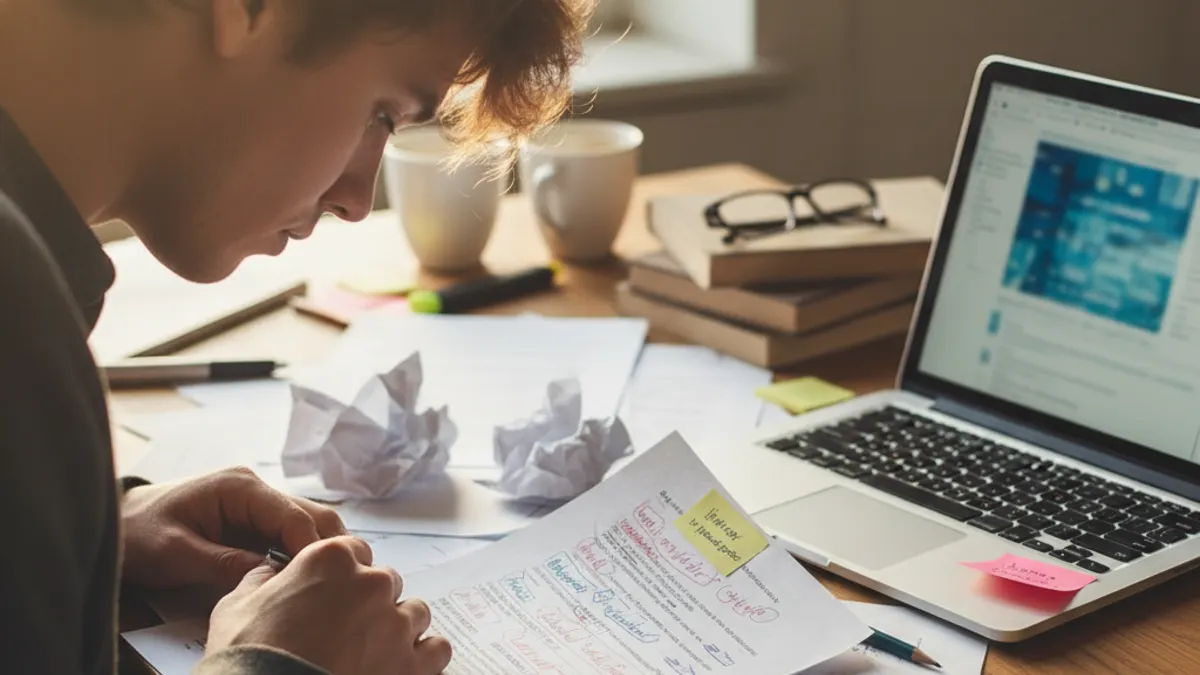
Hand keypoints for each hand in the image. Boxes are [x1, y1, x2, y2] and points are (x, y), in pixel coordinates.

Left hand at [121, 467, 345, 590]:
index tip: (319, 582)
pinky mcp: (254, 520)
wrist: (114, 522)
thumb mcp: (175, 553)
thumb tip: (271, 578)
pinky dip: (299, 556)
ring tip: (318, 584)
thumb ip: (224, 563)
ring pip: (307, 525)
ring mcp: (257, 503)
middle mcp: (256, 488)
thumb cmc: (138, 532)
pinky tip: (299, 579)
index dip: (312, 549)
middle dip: (326, 549)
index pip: (294, 516)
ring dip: (316, 553)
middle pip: (313, 515)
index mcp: (240, 487)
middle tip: (332, 585)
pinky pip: (288, 536)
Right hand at [208, 536, 452, 674]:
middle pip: (386, 582)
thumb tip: (270, 572)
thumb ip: (261, 579)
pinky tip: (401, 667)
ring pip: (415, 613)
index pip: (354, 551)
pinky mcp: (413, 663)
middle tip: (346, 631)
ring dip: (398, 629)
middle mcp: (372, 583)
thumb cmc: (248, 656)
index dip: (343, 576)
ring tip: (373, 652)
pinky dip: (423, 658)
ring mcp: (396, 623)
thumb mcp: (235, 606)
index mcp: (332, 558)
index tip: (333, 596)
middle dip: (369, 603)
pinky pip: (437, 649)